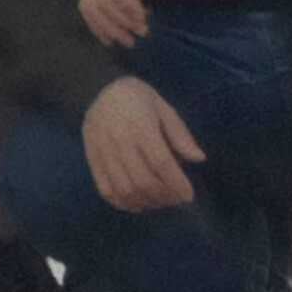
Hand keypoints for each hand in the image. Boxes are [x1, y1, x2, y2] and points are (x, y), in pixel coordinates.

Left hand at [77, 0, 191, 57]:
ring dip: (122, 22)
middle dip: (110, 29)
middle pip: (91, 7)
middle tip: (131, 41)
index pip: (88, 4)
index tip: (119, 41)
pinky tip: (144, 17)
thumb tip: (133, 17)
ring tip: (142, 31)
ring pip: (103, 3)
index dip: (100, 27)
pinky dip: (128, 10)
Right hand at [79, 73, 203, 215]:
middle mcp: (120, 141)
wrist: (96, 88)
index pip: (161, 163)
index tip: (189, 195)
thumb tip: (198, 159)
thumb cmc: (136, 97)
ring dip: (146, 202)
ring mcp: (103, 152)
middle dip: (164, 197)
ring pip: (125, 189)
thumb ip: (180, 134)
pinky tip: (137, 203)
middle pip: (143, 181)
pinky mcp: (92, 160)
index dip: (177, 184)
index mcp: (141, 126)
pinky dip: (123, 203)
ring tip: (159, 201)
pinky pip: (106, 189)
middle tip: (176, 199)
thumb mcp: (163, 107)